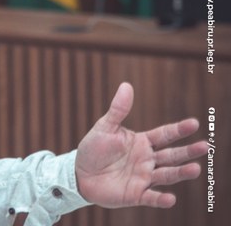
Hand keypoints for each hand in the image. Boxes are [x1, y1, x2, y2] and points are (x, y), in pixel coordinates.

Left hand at [75, 82, 205, 208]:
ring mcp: (144, 178)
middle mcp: (148, 160)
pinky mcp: (136, 195)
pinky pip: (151, 197)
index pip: (164, 135)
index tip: (194, 123)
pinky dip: (161, 199)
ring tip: (195, 169)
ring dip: (181, 173)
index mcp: (142, 142)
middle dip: (188, 151)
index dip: (179, 130)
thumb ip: (118, 110)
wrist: (80, 173)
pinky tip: (170, 198)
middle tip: (205, 146)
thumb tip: (126, 85)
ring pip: (167, 175)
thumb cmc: (94, 149)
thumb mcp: (105, 127)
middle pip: (172, 155)